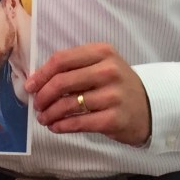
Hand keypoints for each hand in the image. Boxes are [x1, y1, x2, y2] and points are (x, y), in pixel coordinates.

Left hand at [24, 42, 150, 145]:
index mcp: (101, 52)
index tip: (30, 86)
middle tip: (37, 105)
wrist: (149, 107)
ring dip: (50, 113)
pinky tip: (56, 127)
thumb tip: (38, 81)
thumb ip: (74, 68)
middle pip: (62, 82)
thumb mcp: (101, 65)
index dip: (41, 74)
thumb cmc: (117, 85)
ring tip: (44, 118)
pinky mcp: (113, 118)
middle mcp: (108, 71)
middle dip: (43, 95)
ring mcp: (112, 95)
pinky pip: (79, 123)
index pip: (61, 60)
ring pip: (68, 104)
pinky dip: (62, 126)